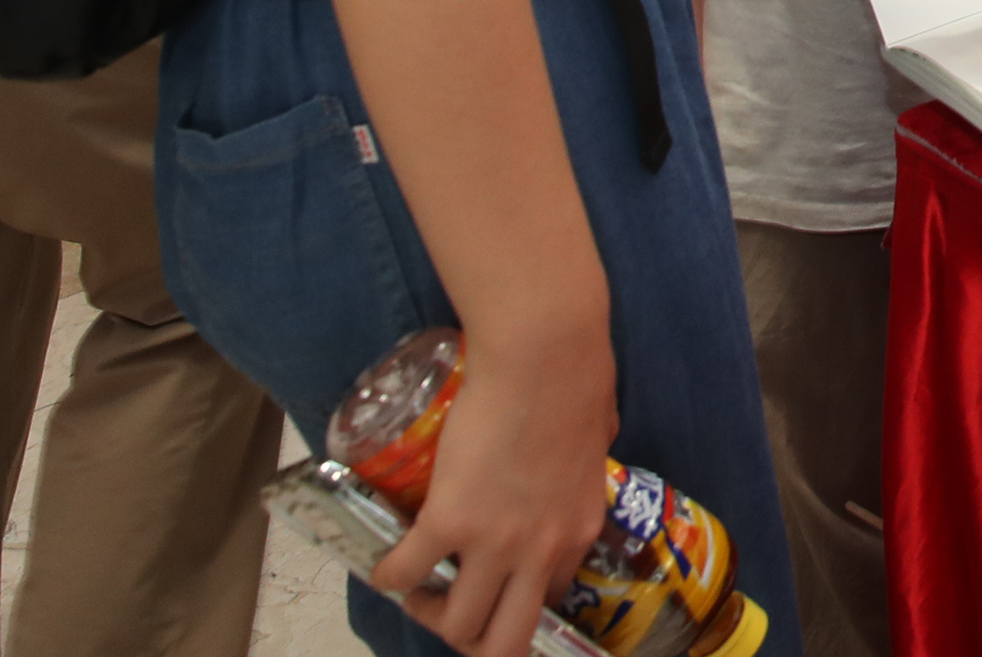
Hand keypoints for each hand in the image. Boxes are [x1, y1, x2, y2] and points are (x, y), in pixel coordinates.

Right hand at [374, 317, 616, 656]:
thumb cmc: (577, 380)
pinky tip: (385, 562)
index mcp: (579, 532)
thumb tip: (578, 450)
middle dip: (474, 639)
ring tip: (418, 588)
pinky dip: (388, 578)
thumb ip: (582, 465)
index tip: (494, 586)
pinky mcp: (450, 521)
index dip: (518, 601)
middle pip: (506, 642)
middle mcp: (542, 551)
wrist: (544, 353)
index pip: (552, 601)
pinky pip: (405, 575)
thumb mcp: (596, 443)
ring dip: (430, 613)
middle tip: (452, 610)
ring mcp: (497, 542)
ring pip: (457, 625)